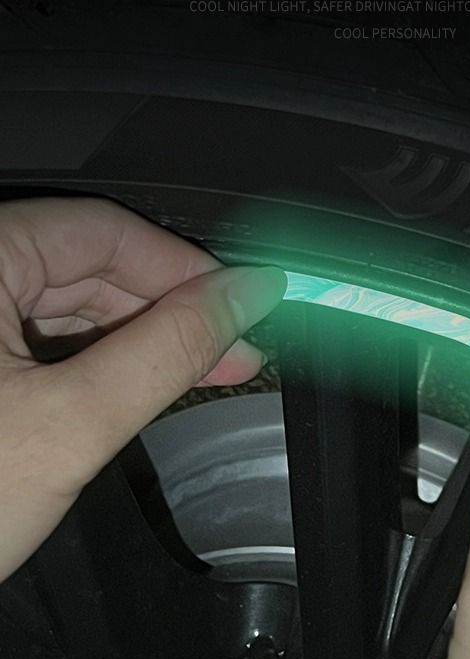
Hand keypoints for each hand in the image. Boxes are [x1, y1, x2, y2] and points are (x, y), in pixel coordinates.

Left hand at [0, 197, 285, 582]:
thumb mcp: (70, 426)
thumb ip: (168, 351)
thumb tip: (245, 297)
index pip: (102, 232)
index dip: (186, 269)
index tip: (248, 302)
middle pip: (84, 265)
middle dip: (168, 310)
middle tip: (236, 352)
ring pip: (61, 304)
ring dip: (136, 338)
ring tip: (199, 374)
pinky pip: (32, 339)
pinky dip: (91, 361)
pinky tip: (137, 385)